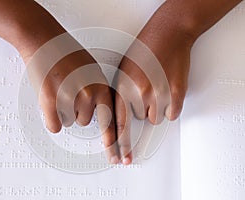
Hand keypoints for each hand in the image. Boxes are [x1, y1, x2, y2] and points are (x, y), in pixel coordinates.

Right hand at [24, 35, 119, 163]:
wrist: (44, 40)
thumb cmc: (67, 54)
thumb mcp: (92, 71)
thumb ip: (98, 93)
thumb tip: (97, 112)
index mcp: (102, 87)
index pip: (112, 122)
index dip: (116, 144)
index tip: (119, 159)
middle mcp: (90, 94)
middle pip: (85, 121)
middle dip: (76, 111)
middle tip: (68, 92)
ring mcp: (71, 98)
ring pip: (69, 121)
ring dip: (63, 109)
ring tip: (59, 88)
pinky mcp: (51, 101)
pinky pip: (55, 125)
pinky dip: (51, 116)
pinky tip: (50, 98)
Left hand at [115, 3, 194, 164]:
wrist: (168, 34)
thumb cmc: (144, 50)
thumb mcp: (122, 71)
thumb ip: (119, 95)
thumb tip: (118, 116)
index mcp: (122, 88)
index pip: (118, 124)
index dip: (118, 144)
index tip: (118, 158)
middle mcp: (139, 93)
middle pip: (139, 120)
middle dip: (140, 108)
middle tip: (145, 91)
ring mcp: (158, 94)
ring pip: (155, 118)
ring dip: (155, 106)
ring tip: (156, 85)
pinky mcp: (176, 94)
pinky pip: (171, 113)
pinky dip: (169, 105)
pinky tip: (166, 88)